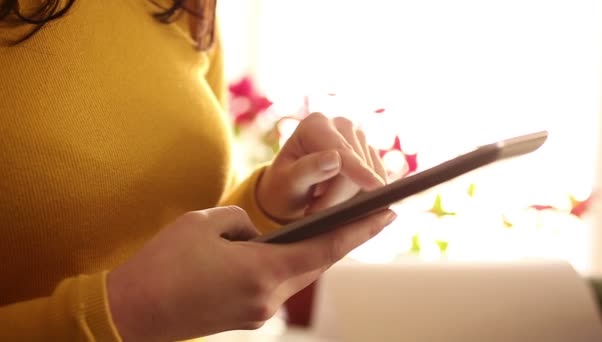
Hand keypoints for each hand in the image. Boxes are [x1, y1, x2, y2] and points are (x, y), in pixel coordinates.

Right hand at [107, 206, 395, 341]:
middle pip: (317, 263)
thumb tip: (256, 235)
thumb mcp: (207, 223)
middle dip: (343, 238)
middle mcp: (269, 298)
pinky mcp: (245, 316)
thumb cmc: (164, 263)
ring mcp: (258, 312)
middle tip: (370, 213)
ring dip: (308, 252)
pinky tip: (276, 250)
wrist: (131, 311)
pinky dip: (281, 265)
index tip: (388, 212)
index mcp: (263, 271)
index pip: (326, 248)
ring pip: (295, 274)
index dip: (360, 229)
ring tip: (323, 228)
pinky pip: (273, 284)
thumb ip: (243, 223)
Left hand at [257, 113, 387, 221]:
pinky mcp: (370, 155)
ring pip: (371, 176)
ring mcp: (359, 139)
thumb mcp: (288, 182)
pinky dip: (363, 198)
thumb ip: (308, 170)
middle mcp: (341, 125)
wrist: (290, 192)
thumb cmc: (283, 187)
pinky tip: (341, 204)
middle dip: (340, 196)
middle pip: (358, 166)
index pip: (342, 151)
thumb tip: (335, 158)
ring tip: (321, 207)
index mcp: (315, 124)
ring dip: (350, 200)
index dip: (358, 170)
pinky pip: (378, 181)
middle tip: (314, 212)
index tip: (375, 187)